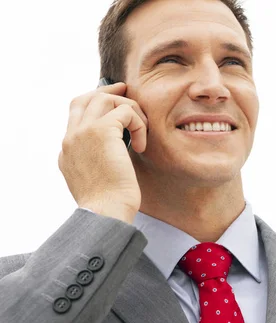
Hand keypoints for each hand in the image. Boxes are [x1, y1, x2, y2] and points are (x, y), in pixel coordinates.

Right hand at [58, 82, 147, 223]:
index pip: (76, 113)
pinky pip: (125, 111)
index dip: (95, 104)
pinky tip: (140, 145)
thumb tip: (113, 151)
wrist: (105, 212)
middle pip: (86, 98)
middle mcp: (71, 137)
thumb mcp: (95, 180)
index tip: (116, 103)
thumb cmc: (108, 204)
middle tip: (127, 93)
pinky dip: (138, 124)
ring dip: (130, 110)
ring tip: (142, 130)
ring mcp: (83, 132)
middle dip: (109, 92)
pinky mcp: (101, 131)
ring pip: (105, 99)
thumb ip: (96, 161)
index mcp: (68, 149)